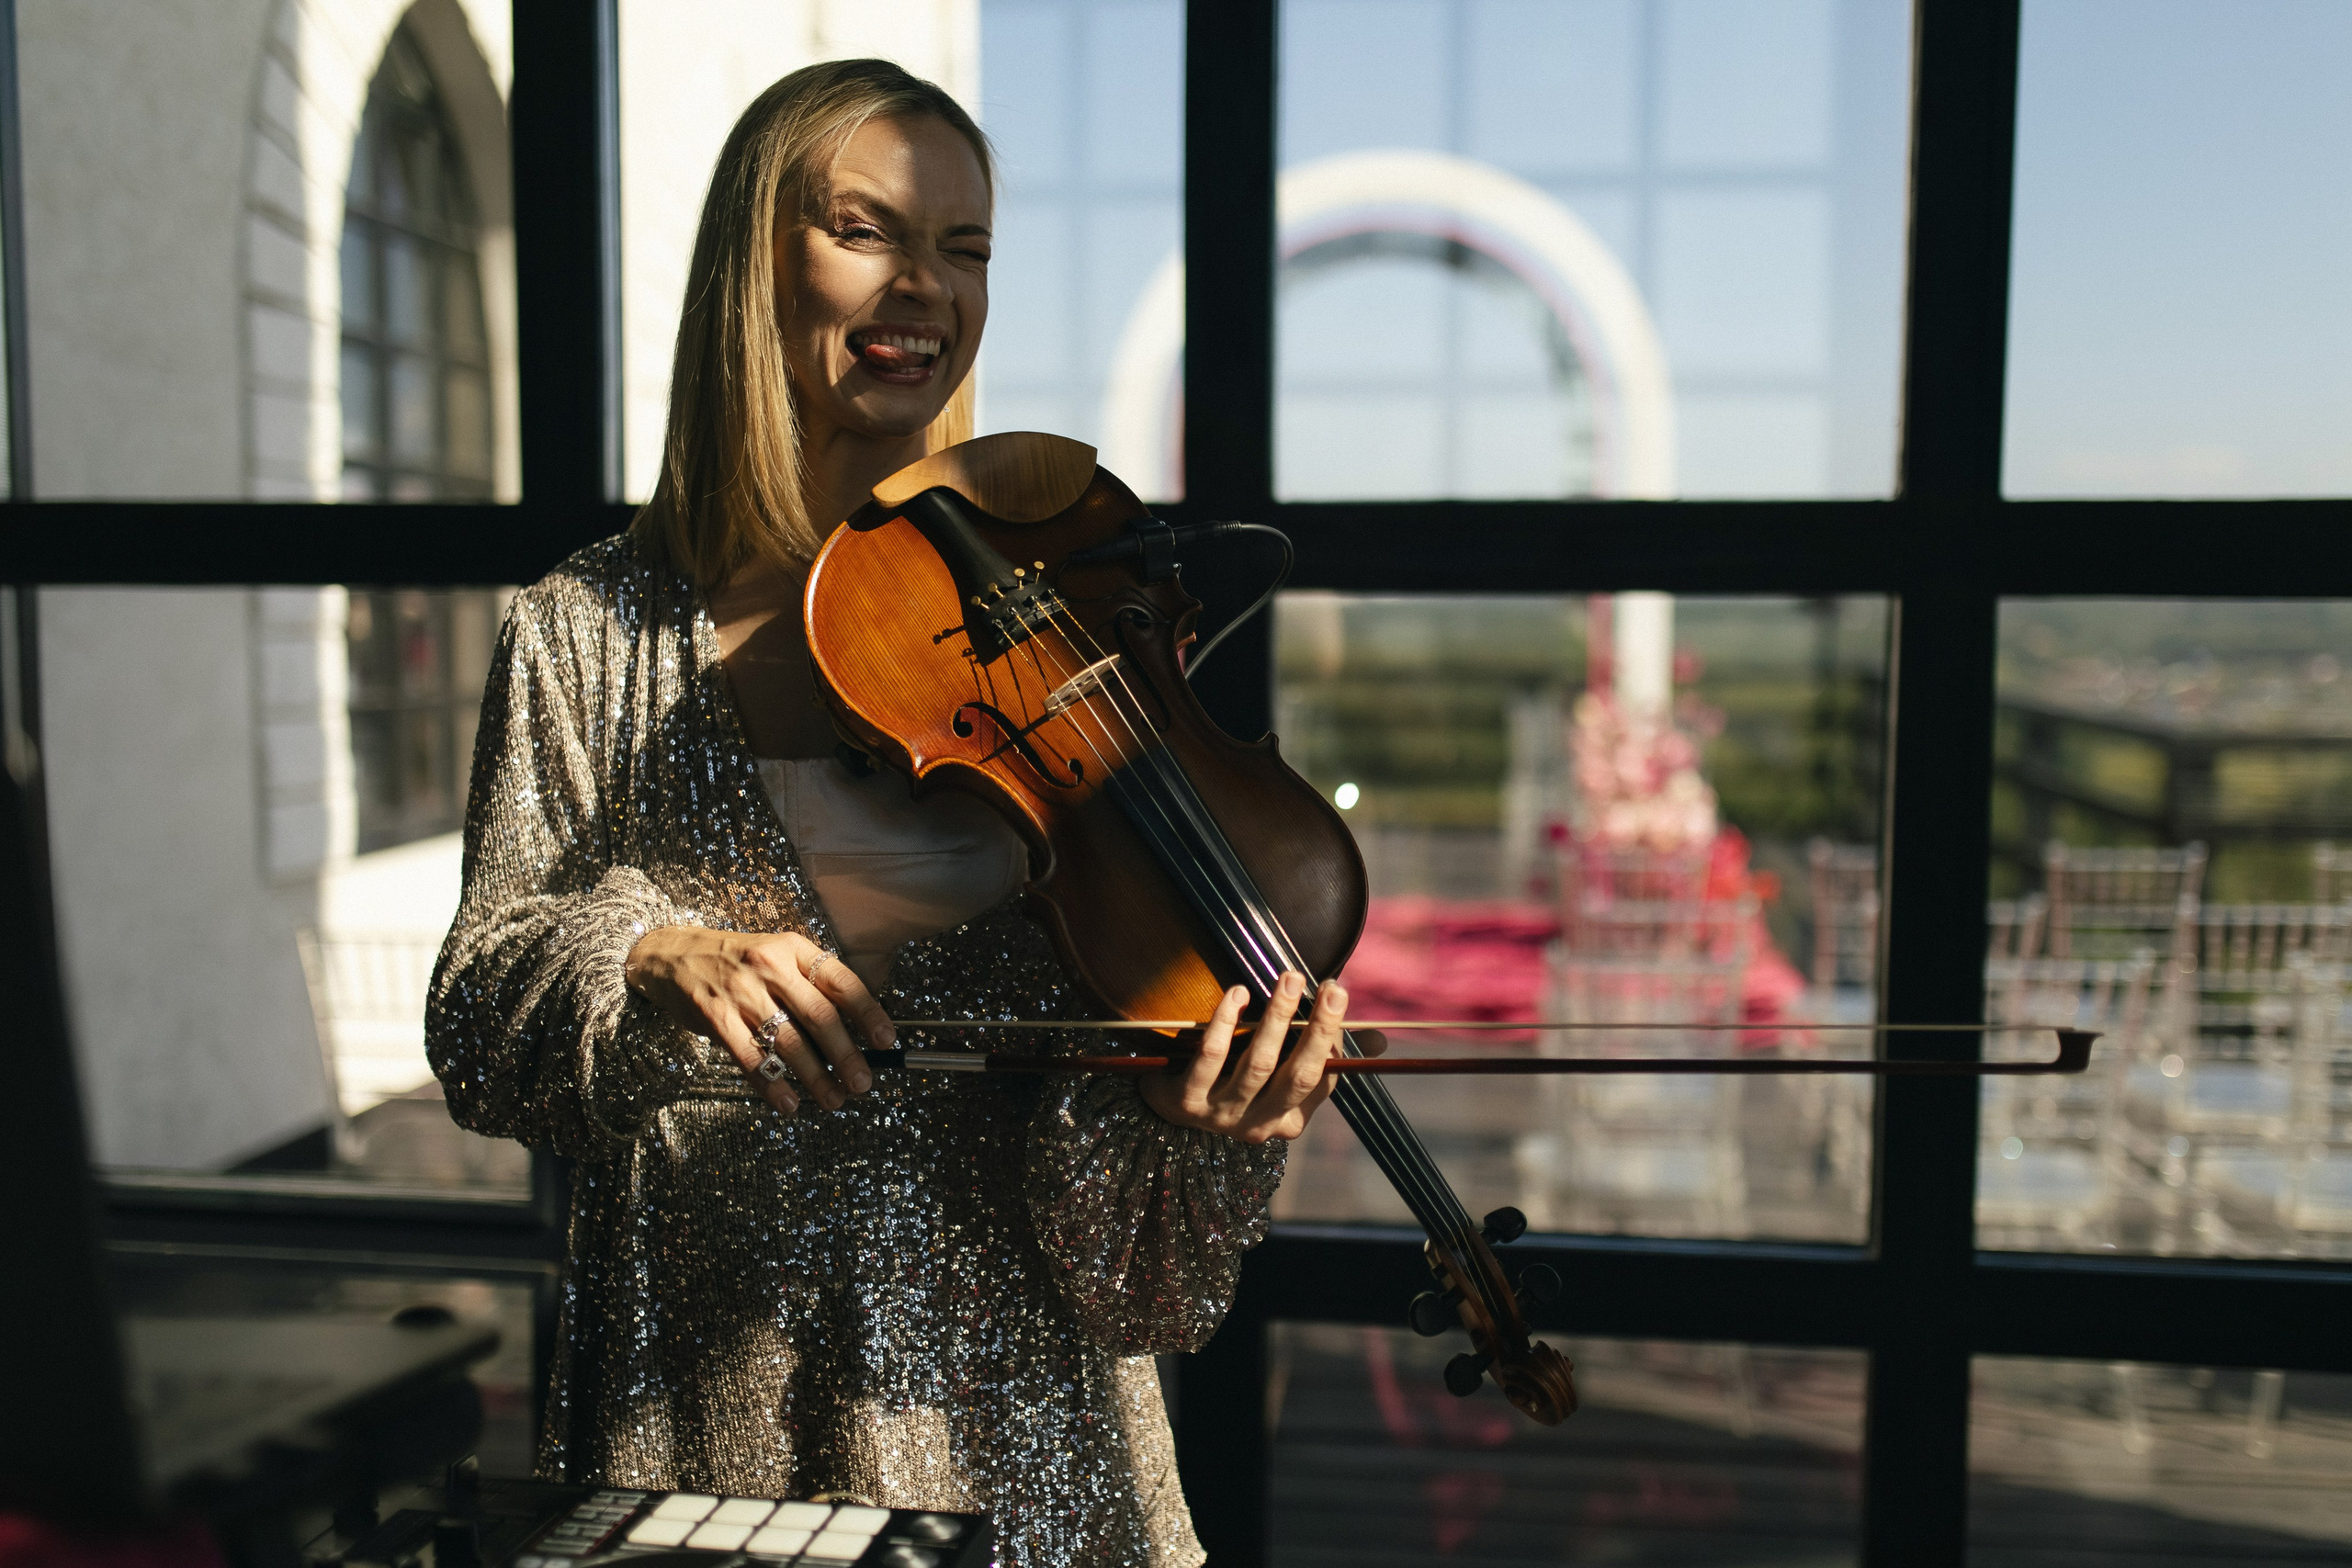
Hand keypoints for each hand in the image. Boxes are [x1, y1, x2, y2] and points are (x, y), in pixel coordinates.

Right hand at [624, 926, 893, 1116]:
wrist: (671, 957)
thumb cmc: (734, 963)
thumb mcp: (776, 957)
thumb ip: (810, 985)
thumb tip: (854, 1031)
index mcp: (793, 949)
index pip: (842, 981)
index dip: (869, 1013)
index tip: (885, 1040)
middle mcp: (770, 967)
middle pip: (820, 1016)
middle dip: (847, 1055)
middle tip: (862, 1083)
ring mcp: (742, 992)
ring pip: (789, 1041)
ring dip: (816, 1076)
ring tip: (833, 1099)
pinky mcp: (716, 1017)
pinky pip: (752, 1058)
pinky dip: (773, 1085)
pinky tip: (789, 1102)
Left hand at [1136, 972, 1386, 1144]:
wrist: (1164, 1102)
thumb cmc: (1232, 1076)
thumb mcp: (1277, 1070)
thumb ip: (1324, 1054)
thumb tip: (1379, 1043)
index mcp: (1288, 1119)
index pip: (1321, 1079)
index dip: (1332, 1037)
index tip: (1337, 992)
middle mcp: (1258, 1124)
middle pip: (1297, 1076)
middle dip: (1319, 1030)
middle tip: (1332, 987)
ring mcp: (1221, 1116)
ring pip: (1257, 1065)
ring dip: (1277, 1020)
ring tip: (1290, 978)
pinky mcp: (1185, 1102)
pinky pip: (1210, 1058)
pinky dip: (1225, 1024)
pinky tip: (1238, 994)